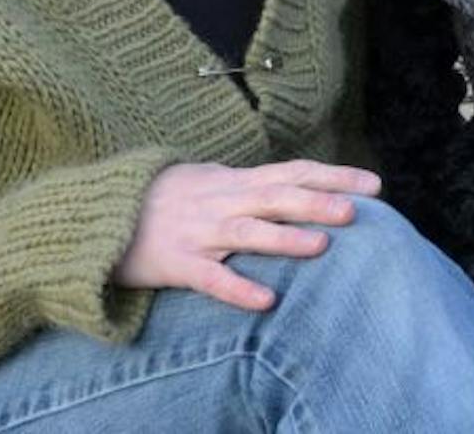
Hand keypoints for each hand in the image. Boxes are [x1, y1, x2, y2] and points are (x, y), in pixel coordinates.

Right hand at [112, 159, 382, 310]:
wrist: (100, 213)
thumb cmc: (164, 199)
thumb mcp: (210, 182)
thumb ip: (252, 186)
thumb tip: (301, 186)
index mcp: (234, 181)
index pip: (293, 172)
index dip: (333, 175)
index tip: (374, 184)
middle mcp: (221, 201)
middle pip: (276, 196)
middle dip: (317, 201)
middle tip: (357, 209)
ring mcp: (199, 232)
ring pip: (248, 233)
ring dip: (285, 239)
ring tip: (322, 245)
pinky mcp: (176, 264)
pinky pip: (211, 279)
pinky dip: (238, 289)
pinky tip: (266, 301)